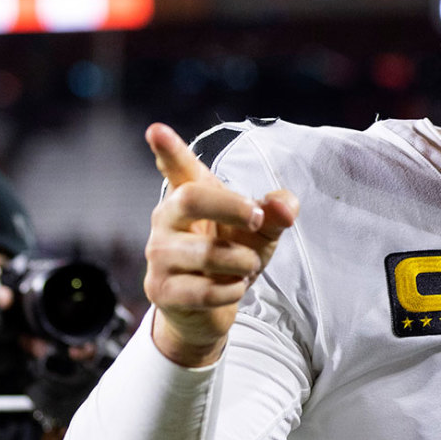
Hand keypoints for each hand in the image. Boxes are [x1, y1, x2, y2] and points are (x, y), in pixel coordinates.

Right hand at [143, 123, 297, 366]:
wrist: (210, 308)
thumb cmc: (233, 255)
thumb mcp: (261, 230)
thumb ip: (277, 212)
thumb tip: (284, 207)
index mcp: (189, 195)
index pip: (177, 168)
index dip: (168, 149)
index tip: (157, 130)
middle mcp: (165, 219)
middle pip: (191, 199)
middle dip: (232, 208)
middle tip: (257, 219)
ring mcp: (158, 255)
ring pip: (206, 253)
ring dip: (242, 261)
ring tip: (247, 266)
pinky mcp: (160, 290)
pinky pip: (205, 290)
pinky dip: (232, 290)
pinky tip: (232, 287)